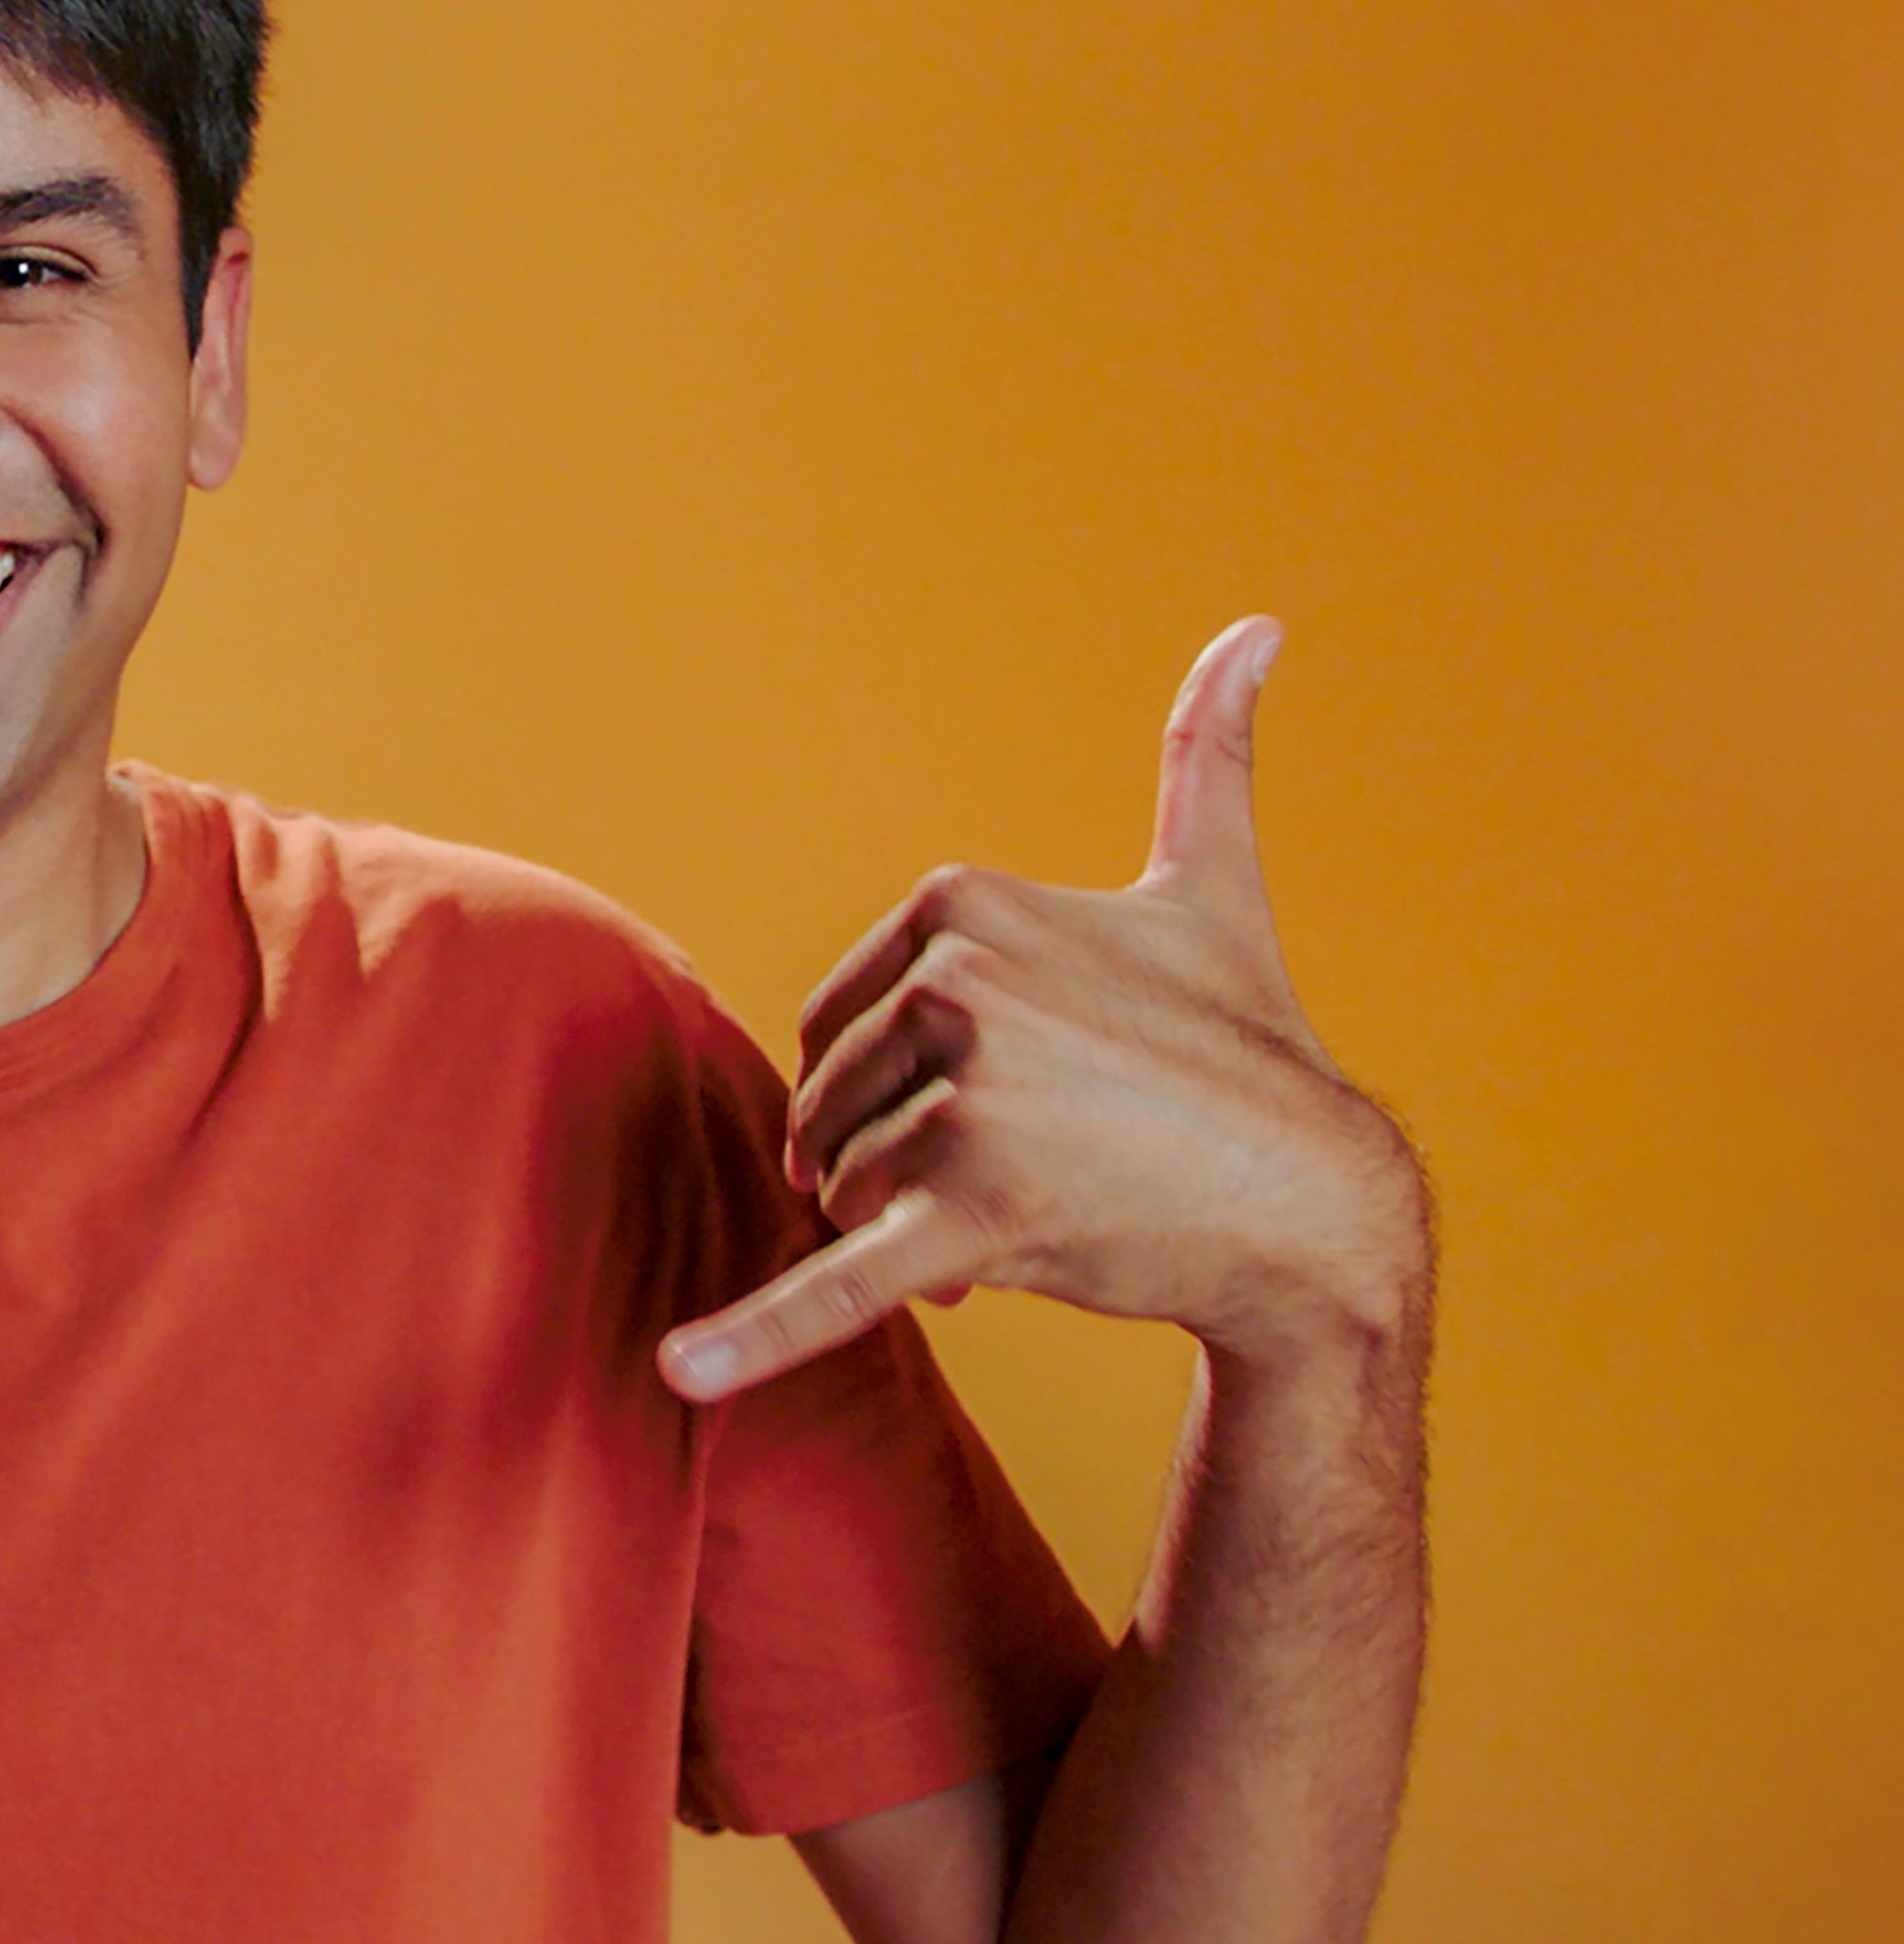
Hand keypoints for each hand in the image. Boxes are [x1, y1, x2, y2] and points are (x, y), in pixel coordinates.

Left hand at [658, 619, 1426, 1403]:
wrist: (1319, 1206)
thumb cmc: (1248, 1047)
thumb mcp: (1212, 887)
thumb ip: (1206, 754)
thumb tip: (1259, 625)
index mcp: (961, 905)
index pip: (843, 1026)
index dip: (908, 1089)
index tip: (1014, 1105)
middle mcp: (953, 984)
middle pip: (836, 1108)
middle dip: (902, 1166)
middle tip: (1030, 1179)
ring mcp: (964, 1097)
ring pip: (849, 1193)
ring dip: (913, 1235)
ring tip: (1035, 1225)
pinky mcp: (972, 1213)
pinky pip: (838, 1283)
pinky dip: (753, 1335)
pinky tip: (679, 1374)